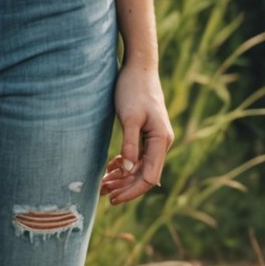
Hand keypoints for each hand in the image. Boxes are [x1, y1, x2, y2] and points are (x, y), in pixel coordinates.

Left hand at [99, 59, 173, 205]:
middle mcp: (161, 142)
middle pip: (145, 175)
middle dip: (125, 187)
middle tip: (103, 193)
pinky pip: (138, 156)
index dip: (132, 191)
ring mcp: (155, 138)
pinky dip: (125, 163)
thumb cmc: (133, 89)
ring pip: (140, 166)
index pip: (149, 177)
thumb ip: (129, 144)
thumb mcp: (129, 116)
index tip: (113, 198)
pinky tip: (111, 166)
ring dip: (123, 177)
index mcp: (161, 140)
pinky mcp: (147, 132)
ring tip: (103, 184)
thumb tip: (127, 170)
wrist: (139, 67)